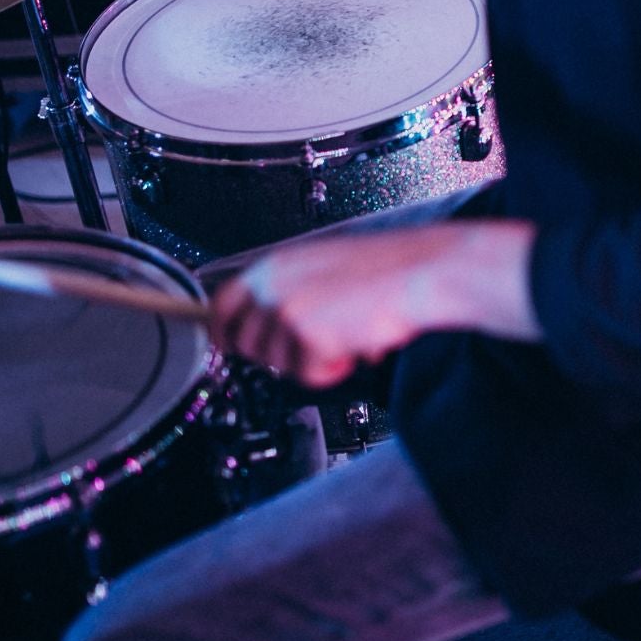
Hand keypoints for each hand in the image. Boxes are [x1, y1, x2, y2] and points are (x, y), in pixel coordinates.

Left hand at [209, 228, 453, 389]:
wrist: (418, 275)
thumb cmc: (385, 271)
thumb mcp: (323, 268)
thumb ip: (289, 291)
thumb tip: (271, 326)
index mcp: (275, 265)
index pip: (222, 304)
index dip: (223, 331)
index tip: (228, 346)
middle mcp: (273, 286)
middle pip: (247, 343)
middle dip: (276, 355)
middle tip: (312, 347)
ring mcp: (286, 311)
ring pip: (278, 363)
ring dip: (311, 362)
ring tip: (344, 337)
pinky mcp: (306, 336)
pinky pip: (308, 375)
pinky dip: (332, 371)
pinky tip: (353, 345)